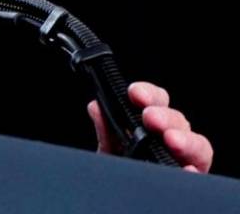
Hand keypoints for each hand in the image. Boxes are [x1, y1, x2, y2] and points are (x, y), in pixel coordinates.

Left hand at [87, 81, 212, 172]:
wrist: (115, 202)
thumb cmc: (119, 173)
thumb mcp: (109, 151)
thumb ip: (106, 130)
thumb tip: (96, 107)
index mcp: (152, 126)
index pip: (157, 101)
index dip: (149, 93)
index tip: (135, 93)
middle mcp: (171, 139)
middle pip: (177, 120)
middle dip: (164, 115)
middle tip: (150, 117)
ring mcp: (184, 160)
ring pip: (197, 145)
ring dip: (184, 139)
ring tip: (171, 139)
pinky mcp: (191, 180)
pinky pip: (199, 175)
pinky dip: (193, 171)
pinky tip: (186, 169)